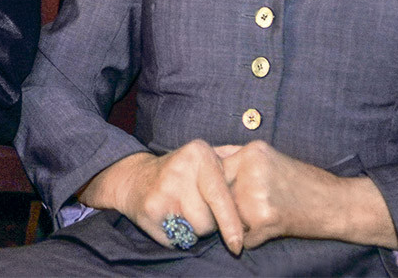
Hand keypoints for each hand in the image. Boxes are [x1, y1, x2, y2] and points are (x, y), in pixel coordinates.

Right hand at [78, 140, 244, 253]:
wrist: (135, 179)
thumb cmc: (180, 174)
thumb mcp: (204, 159)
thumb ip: (231, 162)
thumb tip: (262, 177)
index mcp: (200, 153)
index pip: (222, 196)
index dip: (232, 223)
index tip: (237, 244)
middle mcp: (182, 166)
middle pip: (211, 217)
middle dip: (211, 222)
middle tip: (198, 208)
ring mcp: (164, 186)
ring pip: (197, 228)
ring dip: (194, 229)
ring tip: (184, 212)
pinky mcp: (151, 206)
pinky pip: (177, 235)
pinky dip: (177, 234)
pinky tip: (170, 218)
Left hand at [218, 140, 397, 249]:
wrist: (338, 204)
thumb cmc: (304, 182)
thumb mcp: (270, 158)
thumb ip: (239, 158)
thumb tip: (205, 161)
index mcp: (252, 152)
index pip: (213, 167)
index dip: (214, 183)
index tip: (220, 192)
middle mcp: (251, 169)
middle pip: (217, 191)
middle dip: (224, 203)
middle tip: (246, 208)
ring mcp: (256, 194)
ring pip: (227, 215)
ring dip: (238, 222)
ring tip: (262, 217)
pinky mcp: (265, 219)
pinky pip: (243, 236)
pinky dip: (252, 239)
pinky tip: (269, 231)